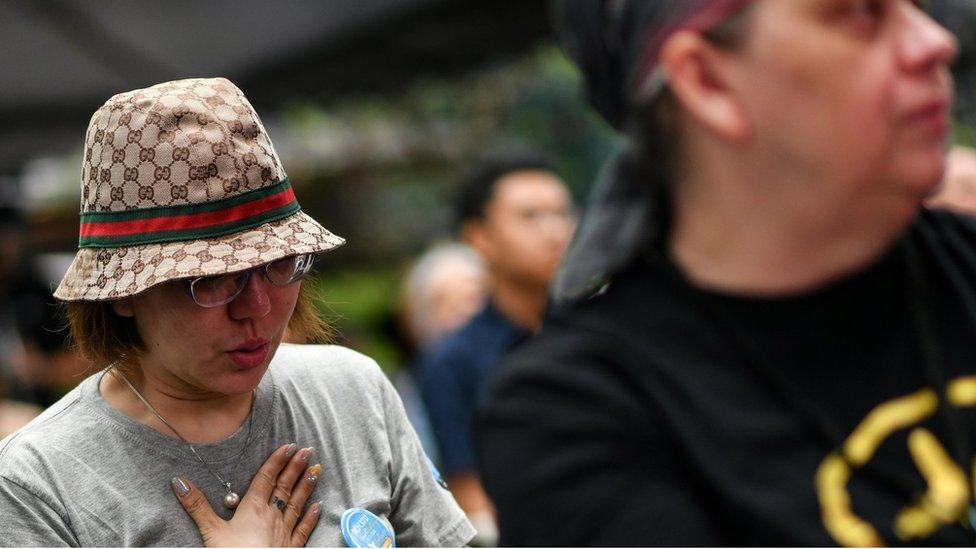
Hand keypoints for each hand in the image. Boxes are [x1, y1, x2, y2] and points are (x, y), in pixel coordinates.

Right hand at [172, 443, 322, 546]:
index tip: (289, 446)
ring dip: (306, 486)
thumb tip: (179, 481)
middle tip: (308, 450)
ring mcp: (284, 532)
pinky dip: (311, 517)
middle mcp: (272, 516)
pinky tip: (318, 506)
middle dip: (296, 467)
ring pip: (297, 504)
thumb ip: (197, 505)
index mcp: (253, 508)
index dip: (277, 461)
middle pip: (285, 487)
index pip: (266, 478)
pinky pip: (303, 530)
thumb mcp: (210, 530)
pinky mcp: (291, 548)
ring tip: (316, 470)